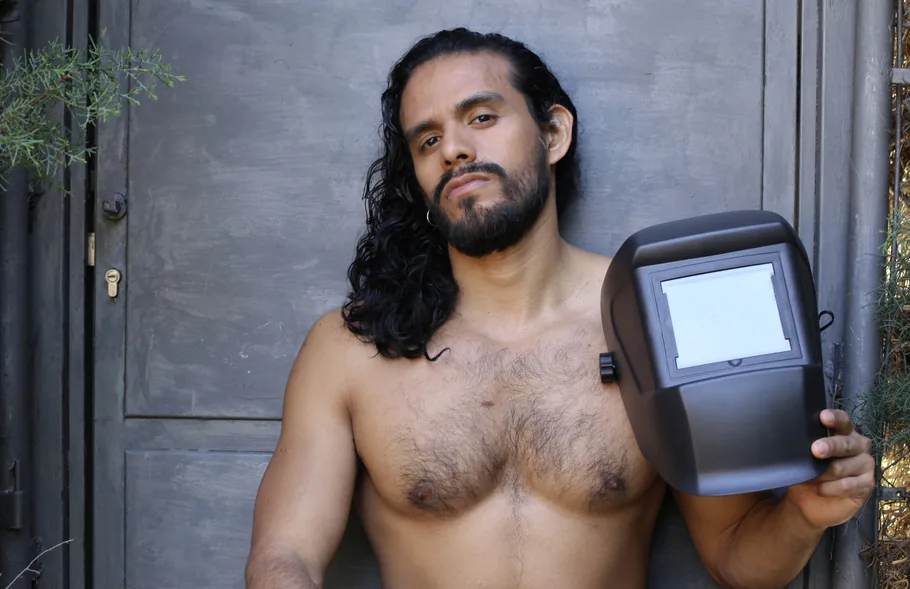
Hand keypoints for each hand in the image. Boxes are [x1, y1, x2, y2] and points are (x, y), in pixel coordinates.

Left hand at [784, 409, 875, 529]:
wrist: (810, 501)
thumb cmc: (808, 471)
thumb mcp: (803, 456)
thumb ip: (803, 444)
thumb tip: (790, 437)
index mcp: (843, 432)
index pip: (842, 421)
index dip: (835, 418)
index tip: (823, 417)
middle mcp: (858, 445)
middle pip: (845, 443)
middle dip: (830, 446)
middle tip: (815, 450)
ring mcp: (865, 464)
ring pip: (842, 467)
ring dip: (822, 475)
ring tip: (810, 479)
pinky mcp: (867, 483)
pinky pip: (846, 485)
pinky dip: (829, 488)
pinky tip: (820, 489)